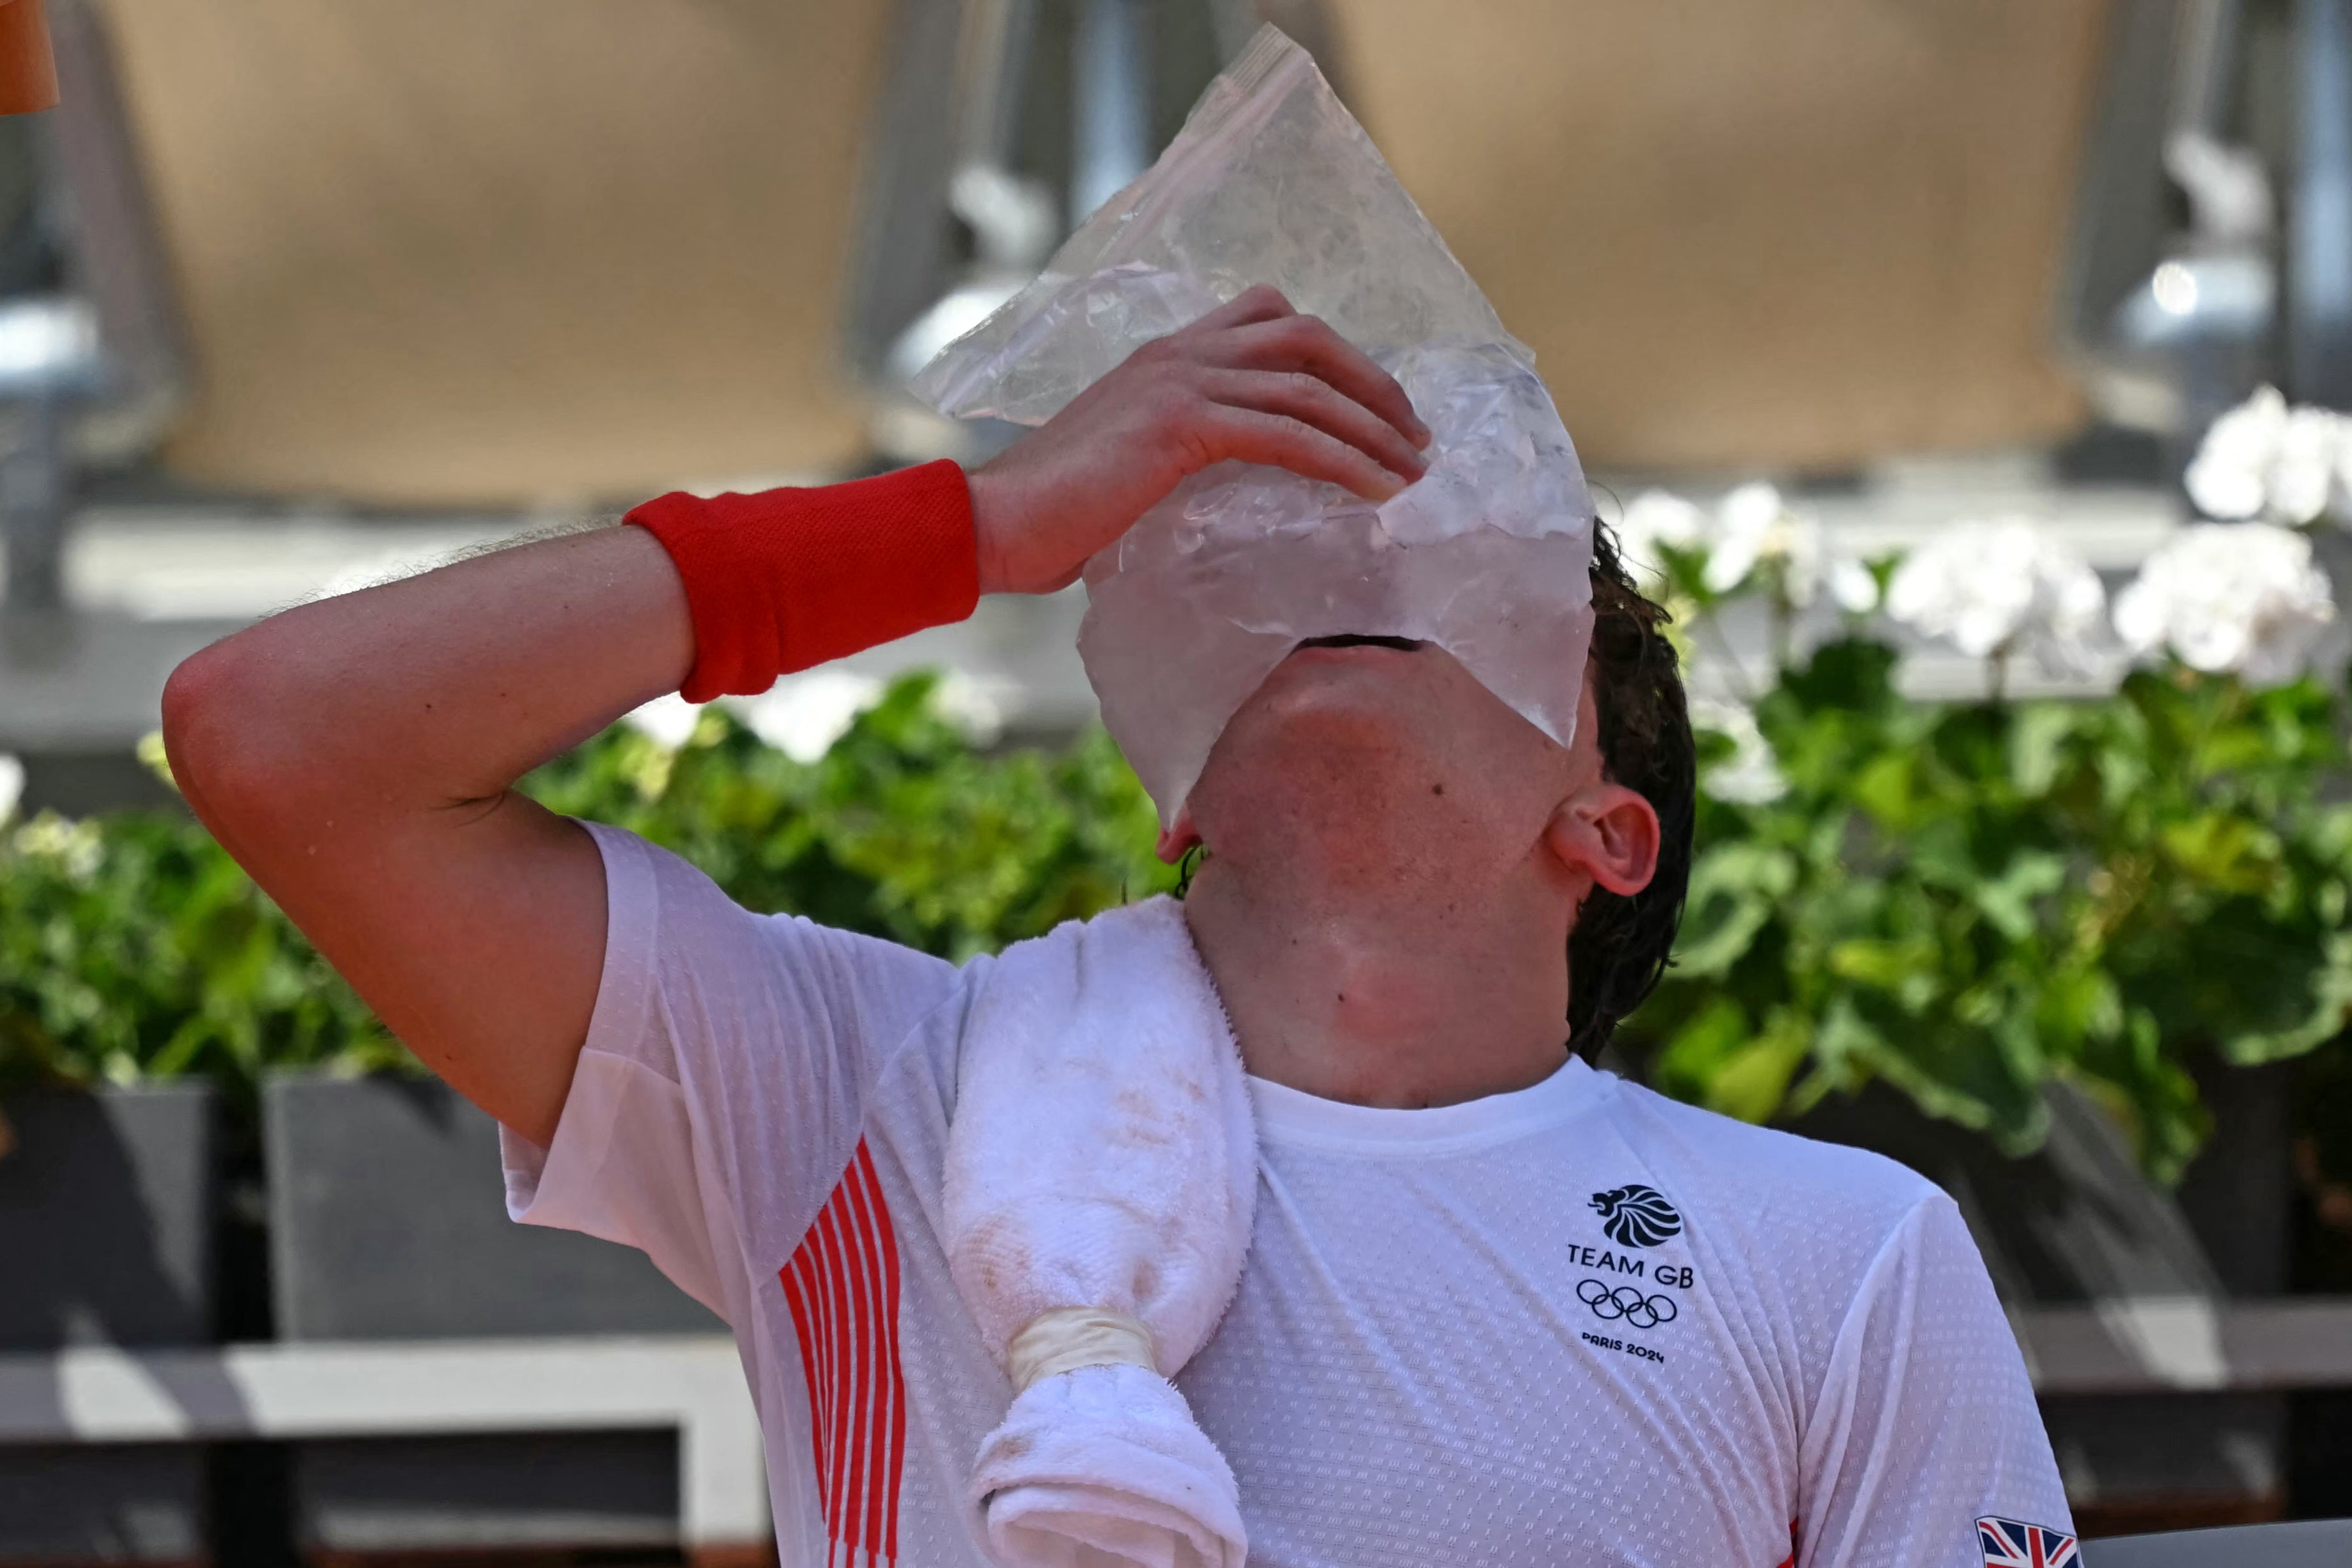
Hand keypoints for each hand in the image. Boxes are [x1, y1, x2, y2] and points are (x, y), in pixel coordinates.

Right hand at [965, 285, 1432, 594]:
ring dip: (1373, 427)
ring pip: (1307, 385)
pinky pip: (1288, 433)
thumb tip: (1236, 492)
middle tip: (1414, 436)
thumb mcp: (1131, 469)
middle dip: (1372, 382)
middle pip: (1305, 336)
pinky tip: (1377, 492)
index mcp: (1165, 356)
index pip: (1268, 317)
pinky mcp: (1181, 424)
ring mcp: (1179, 380)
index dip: (1333, 356)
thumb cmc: (1053, 516)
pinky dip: (1344, 461)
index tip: (1373, 408)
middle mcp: (1178, 352)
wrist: (993, 523)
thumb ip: (1182, 456)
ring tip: (1413, 471)